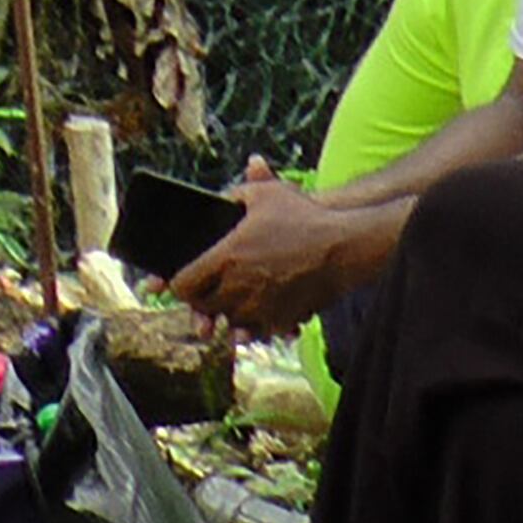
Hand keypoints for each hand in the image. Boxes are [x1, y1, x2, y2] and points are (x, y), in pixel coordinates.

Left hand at [168, 162, 374, 338]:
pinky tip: (261, 309)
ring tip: (236, 298)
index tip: (185, 280)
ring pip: (231, 320)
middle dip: (203, 300)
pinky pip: (259, 329)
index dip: (179, 284)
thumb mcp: (264, 194)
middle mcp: (238, 287)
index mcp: (226, 257)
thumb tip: (221, 199)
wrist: (343, 245)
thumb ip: (234, 195)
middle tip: (208, 291)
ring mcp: (260, 306)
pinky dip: (256, 323)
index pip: (184, 284)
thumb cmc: (303, 215)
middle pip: (204, 307)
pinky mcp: (281, 319)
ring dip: (229, 313)